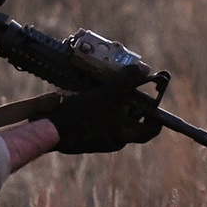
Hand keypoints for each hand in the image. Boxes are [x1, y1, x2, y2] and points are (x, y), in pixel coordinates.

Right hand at [46, 86, 161, 154]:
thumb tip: (142, 69)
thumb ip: (127, 82)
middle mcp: (110, 137)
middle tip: (127, 84)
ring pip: (109, 114)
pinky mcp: (80, 128)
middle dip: (128, 100)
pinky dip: (92, 102)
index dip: (155, 118)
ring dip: (109, 98)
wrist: (49, 129)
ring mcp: (94, 134)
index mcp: (122, 135)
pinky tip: (86, 87)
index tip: (157, 105)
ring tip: (105, 80)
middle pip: (128, 118)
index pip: (148, 130)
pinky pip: (92, 114)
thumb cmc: (83, 116)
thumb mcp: (109, 94)